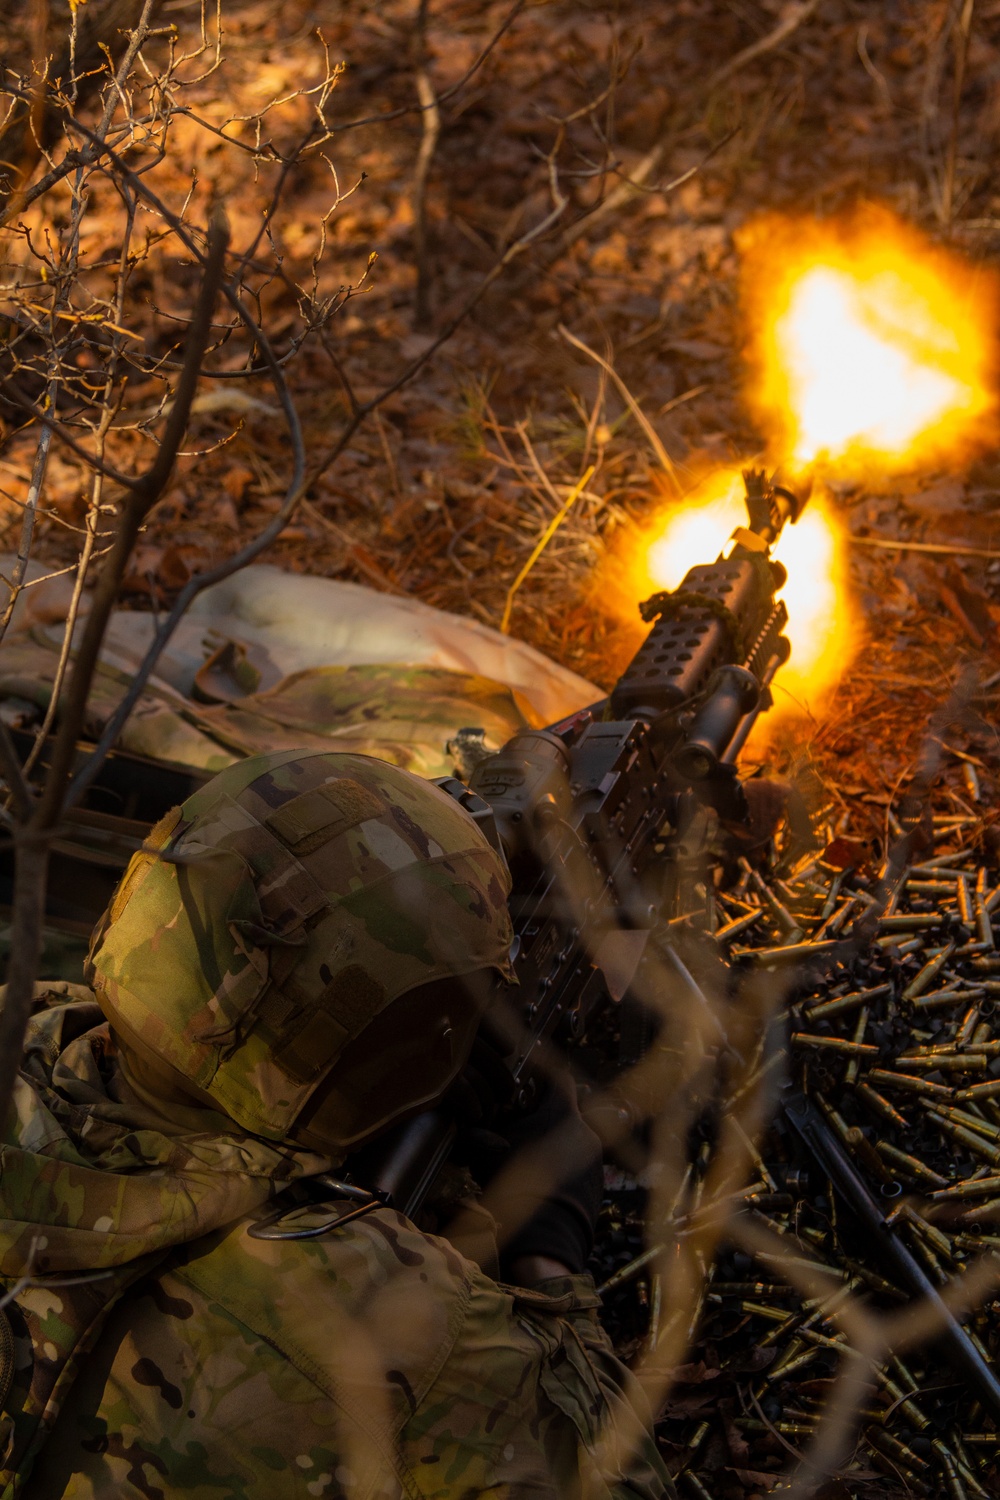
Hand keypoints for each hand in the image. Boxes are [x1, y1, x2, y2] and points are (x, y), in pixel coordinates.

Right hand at [494, 1075, 602, 1279]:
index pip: (561, 1079)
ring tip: (532, 1160)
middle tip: (524, 1128)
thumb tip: (478, 1123)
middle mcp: (585, 1130)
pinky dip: (564, 1166)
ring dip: (555, 1143)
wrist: (545, 1238)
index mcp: (562, 1114)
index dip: (544, 1078)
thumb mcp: (489, 1153)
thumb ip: (486, 1130)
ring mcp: (595, 1157)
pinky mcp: (598, 1181)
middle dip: (546, 1117)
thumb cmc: (515, 1189)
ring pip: (572, 1138)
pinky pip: (579, 1163)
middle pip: (566, 1111)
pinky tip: (545, 1182)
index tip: (531, 1082)